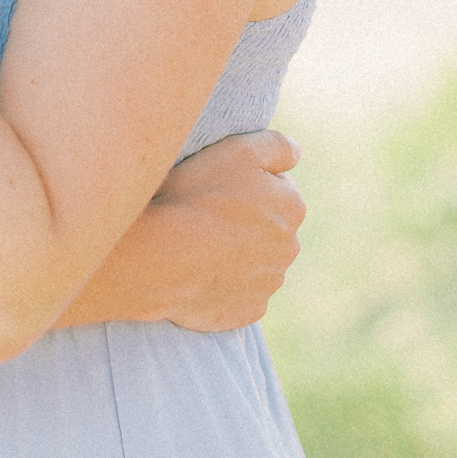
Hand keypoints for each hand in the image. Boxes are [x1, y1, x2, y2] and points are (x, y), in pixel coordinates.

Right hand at [147, 130, 304, 331]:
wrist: (160, 257)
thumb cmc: (196, 197)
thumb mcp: (238, 150)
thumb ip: (276, 146)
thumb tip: (296, 153)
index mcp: (292, 207)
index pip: (275, 188)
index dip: (244, 184)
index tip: (216, 186)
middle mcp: (288, 248)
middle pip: (267, 227)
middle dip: (244, 221)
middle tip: (205, 213)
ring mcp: (268, 283)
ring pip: (254, 261)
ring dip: (234, 253)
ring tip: (196, 244)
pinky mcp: (247, 311)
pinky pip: (238, 293)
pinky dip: (223, 283)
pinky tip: (197, 272)